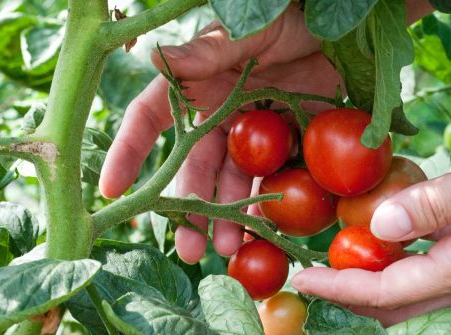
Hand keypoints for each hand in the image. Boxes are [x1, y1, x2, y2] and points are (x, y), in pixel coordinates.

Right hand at [99, 5, 340, 262]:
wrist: (339, 30)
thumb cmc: (285, 16)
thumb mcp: (246, 31)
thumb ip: (207, 51)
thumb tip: (154, 56)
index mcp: (196, 87)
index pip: (150, 120)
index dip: (128, 153)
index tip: (111, 190)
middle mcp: (218, 114)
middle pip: (193, 167)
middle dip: (188, 208)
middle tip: (190, 248)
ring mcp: (252, 133)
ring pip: (231, 181)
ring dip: (228, 216)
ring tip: (230, 248)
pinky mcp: (286, 142)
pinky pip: (272, 179)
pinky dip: (268, 205)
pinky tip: (265, 231)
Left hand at [292, 115, 450, 325]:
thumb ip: (433, 205)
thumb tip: (378, 228)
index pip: (387, 291)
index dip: (340, 286)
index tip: (303, 276)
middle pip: (396, 306)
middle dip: (349, 293)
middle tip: (312, 273)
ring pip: (414, 296)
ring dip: (373, 284)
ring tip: (338, 260)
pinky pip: (432, 276)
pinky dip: (400, 267)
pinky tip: (386, 243)